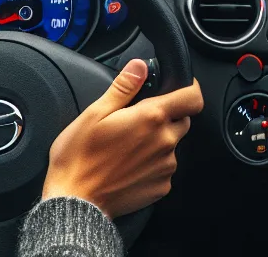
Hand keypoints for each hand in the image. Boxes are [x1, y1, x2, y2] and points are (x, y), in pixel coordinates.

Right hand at [43, 59, 204, 217]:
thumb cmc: (80, 157)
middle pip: (182, 120)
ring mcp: (165, 167)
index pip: (192, 98)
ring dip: (158, 141)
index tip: (180, 88)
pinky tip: (130, 165)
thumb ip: (123, 87)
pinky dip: (153, 164)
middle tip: (138, 120)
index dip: (190, 88)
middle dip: (166, 116)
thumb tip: (139, 66)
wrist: (75, 200)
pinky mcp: (161, 187)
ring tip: (128, 146)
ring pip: (172, 145)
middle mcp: (164, 142)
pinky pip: (165, 168)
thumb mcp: (95, 113)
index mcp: (151, 118)